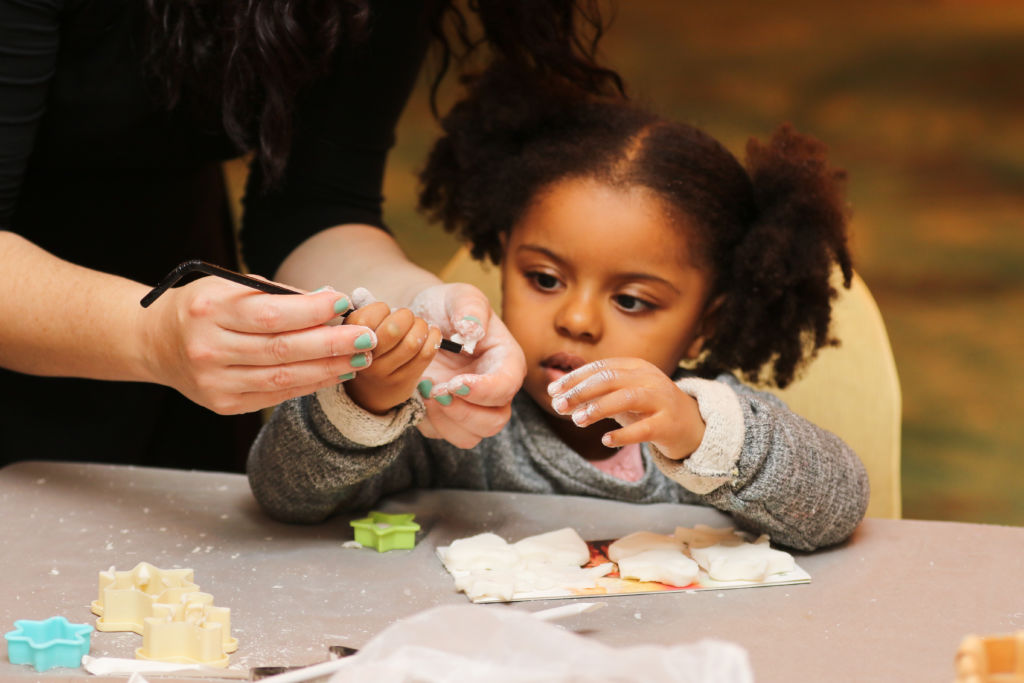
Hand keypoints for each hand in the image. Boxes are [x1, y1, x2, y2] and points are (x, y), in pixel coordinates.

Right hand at [142, 277, 375, 413]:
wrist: (156, 342)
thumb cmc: (204, 308)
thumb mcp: (230, 288)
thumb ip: (277, 295)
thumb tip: (330, 299)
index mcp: (209, 309)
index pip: (271, 313)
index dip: (312, 311)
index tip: (344, 302)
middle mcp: (208, 347)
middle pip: (282, 349)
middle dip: (332, 343)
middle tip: (367, 337)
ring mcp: (214, 380)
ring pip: (283, 377)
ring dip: (328, 368)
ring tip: (360, 358)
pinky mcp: (222, 403)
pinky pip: (275, 394)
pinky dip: (310, 384)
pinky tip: (335, 373)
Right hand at [343, 302, 441, 414]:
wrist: (370, 392)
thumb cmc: (367, 350)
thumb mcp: (357, 331)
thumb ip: (363, 312)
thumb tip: (361, 292)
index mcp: (349, 341)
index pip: (369, 316)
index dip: (383, 309)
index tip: (385, 313)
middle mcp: (365, 360)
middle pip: (394, 329)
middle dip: (406, 315)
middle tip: (407, 317)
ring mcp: (386, 373)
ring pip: (413, 342)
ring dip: (421, 326)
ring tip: (419, 326)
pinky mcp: (405, 381)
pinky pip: (426, 354)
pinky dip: (434, 337)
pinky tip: (431, 333)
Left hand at [409, 283, 525, 448]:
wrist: (420, 318)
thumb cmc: (445, 306)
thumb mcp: (459, 295)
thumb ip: (470, 307)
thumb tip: (473, 329)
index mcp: (505, 361)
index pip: (505, 387)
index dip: (483, 390)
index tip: (455, 382)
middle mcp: (493, 390)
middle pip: (494, 422)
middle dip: (464, 412)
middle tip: (436, 390)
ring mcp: (471, 407)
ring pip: (469, 436)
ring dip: (445, 421)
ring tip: (424, 392)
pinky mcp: (447, 417)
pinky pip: (441, 434)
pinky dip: (427, 422)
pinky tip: (415, 396)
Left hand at [546, 358, 704, 459]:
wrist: (692, 425)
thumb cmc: (649, 409)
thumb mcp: (623, 396)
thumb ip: (597, 394)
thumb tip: (559, 397)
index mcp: (637, 367)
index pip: (601, 367)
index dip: (575, 378)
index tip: (553, 390)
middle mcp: (650, 379)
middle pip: (611, 379)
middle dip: (581, 391)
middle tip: (559, 406)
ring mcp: (661, 400)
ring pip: (627, 398)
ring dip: (599, 408)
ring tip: (577, 420)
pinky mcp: (669, 424)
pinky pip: (644, 429)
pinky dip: (623, 435)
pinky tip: (605, 440)